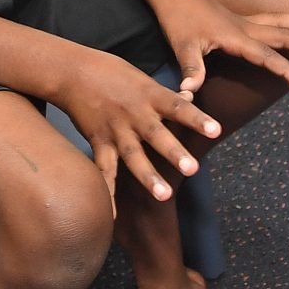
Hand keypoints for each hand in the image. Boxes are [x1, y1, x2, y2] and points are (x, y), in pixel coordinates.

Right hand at [52, 50, 214, 203]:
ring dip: (148, 176)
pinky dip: (108, 193)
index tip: (216, 130)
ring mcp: (116, 129)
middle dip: (174, 153)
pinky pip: (104, 170)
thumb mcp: (142, 78)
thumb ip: (164, 95)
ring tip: (164, 196)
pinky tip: (113, 216)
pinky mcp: (99, 141)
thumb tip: (190, 97)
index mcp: (149, 95)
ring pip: (133, 156)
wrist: (72, 72)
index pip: (178, 107)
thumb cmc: (112, 71)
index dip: (197, 118)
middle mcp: (134, 114)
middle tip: (193, 169)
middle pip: (156, 135)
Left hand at [149, 0, 288, 100]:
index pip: (267, 56)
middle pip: (286, 36)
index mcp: (236, 37)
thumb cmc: (178, 22)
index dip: (286, 70)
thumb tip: (189, 94)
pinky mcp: (244, 18)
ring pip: (284, 22)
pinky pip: (275, 18)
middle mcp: (247, 27)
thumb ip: (190, 71)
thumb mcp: (182, 48)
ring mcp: (247, 20)